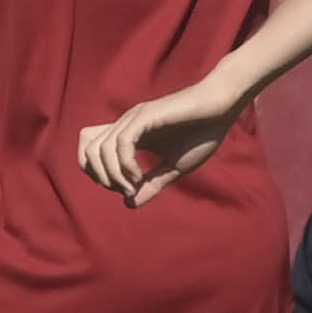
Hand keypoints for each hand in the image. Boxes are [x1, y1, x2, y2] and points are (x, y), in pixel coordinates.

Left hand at [79, 79, 241, 204]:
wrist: (223, 108)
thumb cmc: (202, 133)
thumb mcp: (174, 167)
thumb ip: (152, 184)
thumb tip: (129, 204)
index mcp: (129, 135)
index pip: (91, 152)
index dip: (100, 175)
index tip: (127, 189)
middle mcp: (125, 125)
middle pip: (88, 152)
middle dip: (102, 178)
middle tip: (128, 190)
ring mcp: (133, 119)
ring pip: (101, 149)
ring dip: (113, 175)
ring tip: (134, 186)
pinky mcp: (146, 116)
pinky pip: (122, 143)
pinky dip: (125, 165)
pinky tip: (139, 177)